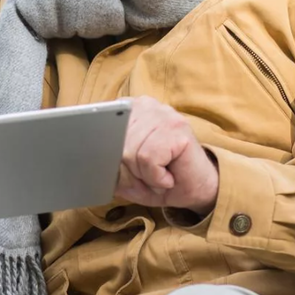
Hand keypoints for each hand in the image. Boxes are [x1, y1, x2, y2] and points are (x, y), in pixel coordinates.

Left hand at [114, 96, 218, 214]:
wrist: (200, 189)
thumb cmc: (163, 178)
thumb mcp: (129, 175)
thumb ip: (110, 165)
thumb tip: (94, 161)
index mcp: (132, 109)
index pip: (104, 126)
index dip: (109, 150)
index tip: (118, 161)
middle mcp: (147, 105)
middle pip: (117, 143)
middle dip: (130, 168)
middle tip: (150, 173)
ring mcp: (164, 115)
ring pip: (131, 152)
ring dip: (145, 174)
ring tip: (160, 174)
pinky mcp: (176, 129)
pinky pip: (148, 158)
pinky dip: (156, 176)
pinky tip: (168, 176)